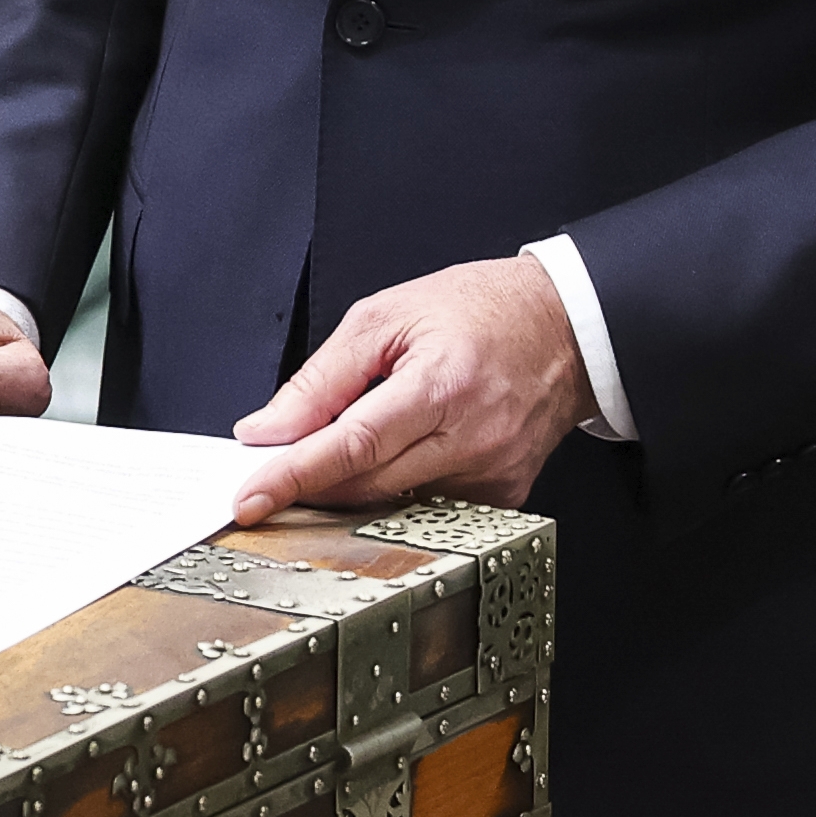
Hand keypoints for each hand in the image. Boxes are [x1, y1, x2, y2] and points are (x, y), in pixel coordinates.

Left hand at [227, 259, 590, 524]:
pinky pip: (430, 507)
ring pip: (394, 503)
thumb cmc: (482, 309)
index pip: (352, 445)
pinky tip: (407, 453)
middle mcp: (471, 437)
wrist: (565, 326)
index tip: (250, 499)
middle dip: (311, 483)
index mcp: (440, 383)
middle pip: (367, 485)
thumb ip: (323, 378)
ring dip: (356, 486)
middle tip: (274, 472)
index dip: (294, 476)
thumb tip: (268, 430)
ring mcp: (492, 473)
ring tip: (352, 446)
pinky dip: (401, 486)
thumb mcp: (388, 315)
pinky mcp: (505, 494)